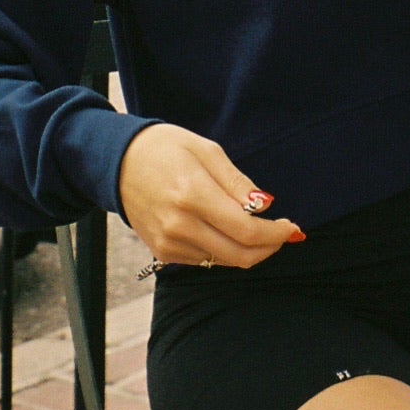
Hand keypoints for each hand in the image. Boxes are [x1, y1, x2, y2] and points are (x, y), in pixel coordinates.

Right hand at [118, 124, 302, 268]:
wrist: (118, 162)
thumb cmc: (165, 148)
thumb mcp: (206, 150)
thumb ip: (237, 183)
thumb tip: (265, 206)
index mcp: (193, 195)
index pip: (246, 230)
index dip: (275, 233)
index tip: (291, 227)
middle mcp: (179, 225)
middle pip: (240, 254)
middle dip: (269, 248)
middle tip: (283, 233)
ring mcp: (169, 243)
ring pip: (225, 261)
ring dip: (249, 250)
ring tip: (258, 229)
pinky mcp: (163, 252)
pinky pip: (205, 261)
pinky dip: (224, 251)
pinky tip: (227, 231)